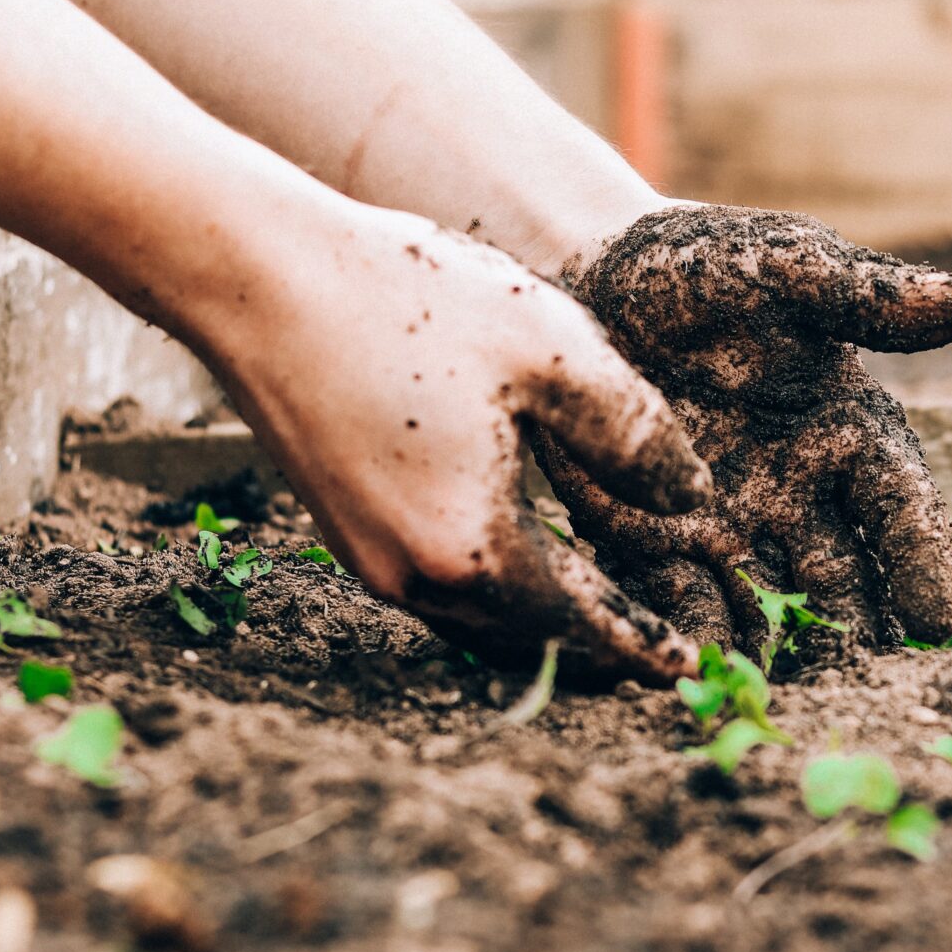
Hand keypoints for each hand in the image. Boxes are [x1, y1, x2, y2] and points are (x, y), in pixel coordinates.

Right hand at [200, 197, 711, 682]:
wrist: (259, 280)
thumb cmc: (409, 302)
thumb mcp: (552, 351)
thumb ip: (635, 436)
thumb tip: (692, 499)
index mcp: (475, 547)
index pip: (583, 625)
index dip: (643, 648)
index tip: (689, 671)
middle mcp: (416, 578)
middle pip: (529, 641)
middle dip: (597, 652)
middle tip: (653, 651)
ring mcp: (371, 561)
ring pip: (480, 624)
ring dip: (544, 627)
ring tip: (598, 614)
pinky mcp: (345, 533)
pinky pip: (440, 592)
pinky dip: (495, 594)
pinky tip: (520, 560)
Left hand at [538, 204, 951, 652]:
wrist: (594, 279)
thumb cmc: (703, 267)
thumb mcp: (786, 268)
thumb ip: (870, 296)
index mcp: (845, 431)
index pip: (897, 506)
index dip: (919, 562)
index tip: (936, 623)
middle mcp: (795, 492)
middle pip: (839, 577)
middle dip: (853, 631)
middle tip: (863, 686)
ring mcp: (725, 522)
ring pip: (765, 603)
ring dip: (778, 650)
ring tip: (785, 700)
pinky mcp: (653, 538)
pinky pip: (679, 598)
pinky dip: (692, 635)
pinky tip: (698, 673)